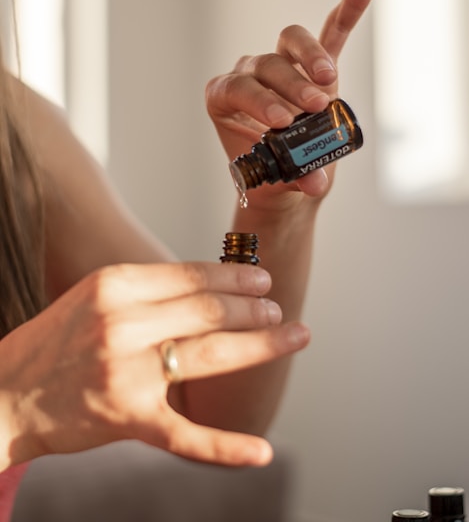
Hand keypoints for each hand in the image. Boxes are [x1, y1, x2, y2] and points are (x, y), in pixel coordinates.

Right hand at [0, 262, 309, 469]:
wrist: (7, 393)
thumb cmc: (55, 342)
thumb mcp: (94, 297)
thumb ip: (148, 291)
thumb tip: (209, 289)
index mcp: (115, 286)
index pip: (192, 276)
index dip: (236, 278)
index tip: (263, 280)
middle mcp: (122, 323)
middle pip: (209, 310)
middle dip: (255, 310)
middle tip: (281, 311)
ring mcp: (126, 372)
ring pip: (211, 354)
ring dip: (260, 346)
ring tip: (290, 336)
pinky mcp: (127, 419)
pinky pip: (186, 434)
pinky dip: (227, 447)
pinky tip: (261, 451)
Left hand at [206, 0, 375, 204]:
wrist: (287, 175)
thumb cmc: (271, 175)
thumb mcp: (276, 179)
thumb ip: (293, 176)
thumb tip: (315, 182)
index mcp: (225, 97)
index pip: (237, 87)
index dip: (259, 100)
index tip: (283, 121)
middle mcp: (249, 73)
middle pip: (268, 64)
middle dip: (291, 86)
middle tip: (313, 109)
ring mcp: (282, 65)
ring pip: (293, 44)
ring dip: (312, 59)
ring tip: (328, 83)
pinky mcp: (313, 66)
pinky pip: (330, 33)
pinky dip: (348, 10)